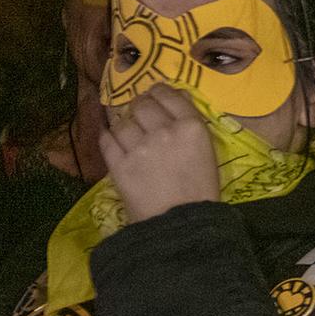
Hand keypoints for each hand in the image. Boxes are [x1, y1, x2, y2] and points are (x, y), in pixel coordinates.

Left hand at [100, 86, 221, 224]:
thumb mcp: (207, 152)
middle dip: (140, 105)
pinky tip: (112, 140)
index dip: (159, 91)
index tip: (154, 93)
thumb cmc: (201, 190)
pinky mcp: (119, 165)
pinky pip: (107, 141)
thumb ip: (191, 126)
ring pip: (123, 122)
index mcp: (192, 128)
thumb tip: (177, 99)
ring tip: (129, 133)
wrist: (181, 224)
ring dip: (125, 125)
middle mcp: (164, 131)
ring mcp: (139, 148)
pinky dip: (108, 138)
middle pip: (143, 105)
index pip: (170, 95)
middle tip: (140, 112)